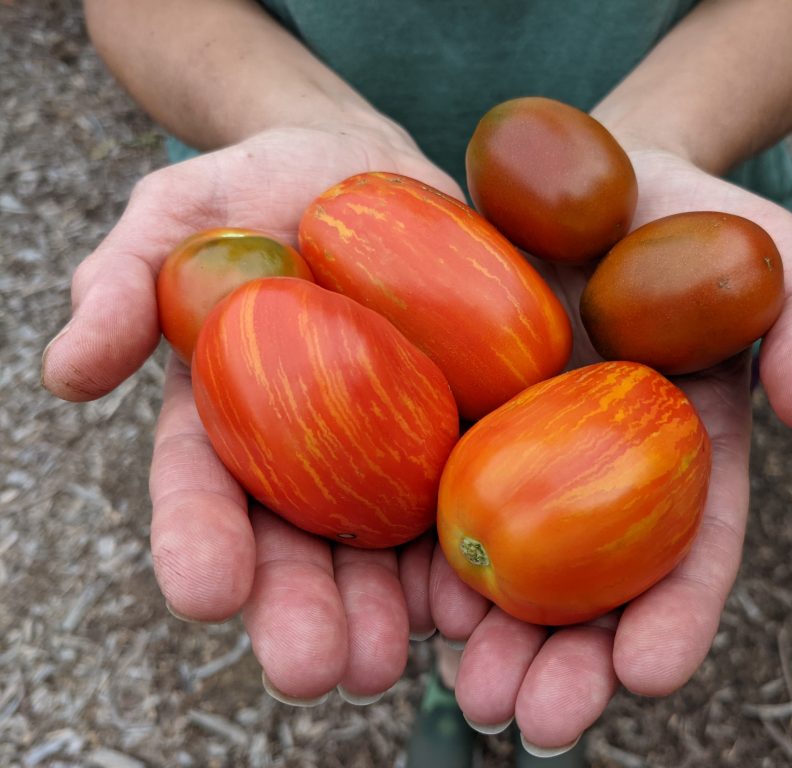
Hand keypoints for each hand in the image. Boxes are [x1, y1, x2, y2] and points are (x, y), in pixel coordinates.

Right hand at [41, 124, 458, 700]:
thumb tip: (67, 372)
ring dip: (390, 610)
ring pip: (384, 547)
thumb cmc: (258, 188)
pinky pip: (463, 492)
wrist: (363, 168)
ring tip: (399, 658)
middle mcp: (305, 453)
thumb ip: (122, 283)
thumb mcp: (176, 213)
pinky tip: (483, 598)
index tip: (205, 596)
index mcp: (227, 419)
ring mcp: (386, 445)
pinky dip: (470, 550)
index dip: (200, 544)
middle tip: (318, 672)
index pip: (204, 492)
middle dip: (305, 612)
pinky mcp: (457, 422)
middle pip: (299, 547)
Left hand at [427, 146, 791, 750]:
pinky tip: (404, 600)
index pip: (689, 553)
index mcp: (685, 454)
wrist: (587, 172)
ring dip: (489, 636)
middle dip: (566, 663)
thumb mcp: (768, 254)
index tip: (650, 676)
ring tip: (465, 690)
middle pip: (590, 588)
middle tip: (533, 719)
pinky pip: (435, 490)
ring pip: (508, 561)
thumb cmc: (689, 215)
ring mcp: (525, 449)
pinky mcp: (456, 417)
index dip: (675, 616)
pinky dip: (423, 553)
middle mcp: (603, 472)